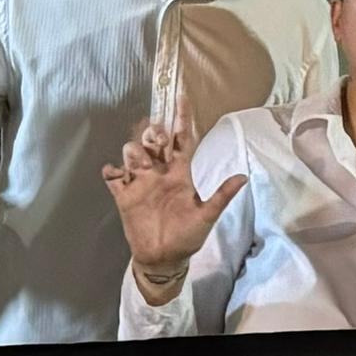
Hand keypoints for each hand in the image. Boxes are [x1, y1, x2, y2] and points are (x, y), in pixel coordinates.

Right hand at [101, 121, 242, 284]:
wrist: (165, 258)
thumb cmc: (188, 236)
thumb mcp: (207, 216)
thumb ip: (222, 196)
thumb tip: (243, 177)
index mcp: (180, 173)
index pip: (182, 139)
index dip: (182, 118)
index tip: (181, 97)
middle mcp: (159, 173)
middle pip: (154, 141)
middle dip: (153, 133)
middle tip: (156, 140)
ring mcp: (140, 183)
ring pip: (133, 153)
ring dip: (134, 151)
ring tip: (139, 163)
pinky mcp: (124, 196)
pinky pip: (113, 176)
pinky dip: (112, 170)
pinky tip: (116, 173)